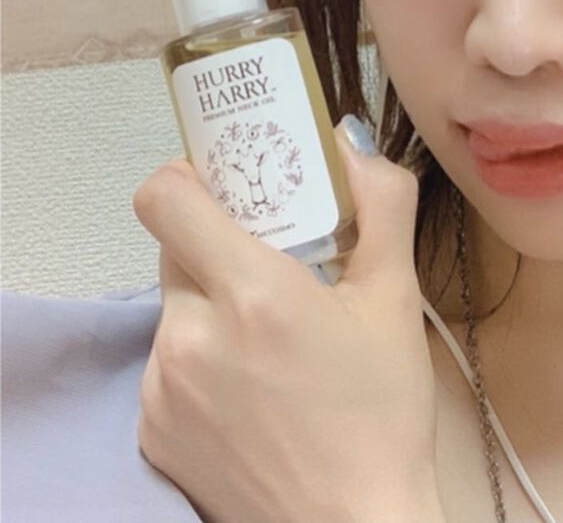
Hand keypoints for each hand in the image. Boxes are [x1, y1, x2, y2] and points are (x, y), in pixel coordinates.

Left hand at [132, 117, 445, 522]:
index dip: (188, 176)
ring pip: (173, 309)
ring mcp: (161, 390)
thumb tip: (352, 144)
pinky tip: (252, 391)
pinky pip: (166, 365)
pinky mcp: (152, 433)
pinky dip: (200, 360)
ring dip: (211, 305)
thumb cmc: (382, 410)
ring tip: (270, 339)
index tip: (228, 184)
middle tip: (273, 261)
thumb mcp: (397, 298)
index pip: (164, 197)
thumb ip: (382, 206)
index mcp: (250, 292)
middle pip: (174, 249)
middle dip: (217, 242)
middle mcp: (188, 335)